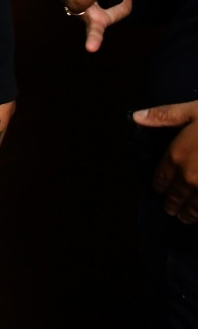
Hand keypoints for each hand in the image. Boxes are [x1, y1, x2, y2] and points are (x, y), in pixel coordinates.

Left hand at [133, 100, 197, 222]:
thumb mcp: (192, 111)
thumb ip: (164, 116)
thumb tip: (136, 116)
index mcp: (176, 156)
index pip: (161, 177)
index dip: (159, 185)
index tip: (159, 189)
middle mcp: (189, 176)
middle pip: (176, 196)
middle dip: (172, 203)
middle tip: (170, 209)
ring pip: (193, 207)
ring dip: (187, 213)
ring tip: (184, 218)